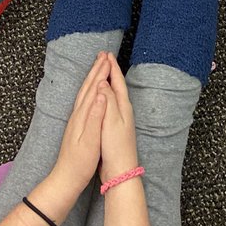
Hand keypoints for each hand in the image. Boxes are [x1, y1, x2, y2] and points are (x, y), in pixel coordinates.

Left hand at [49, 52, 110, 202]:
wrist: (65, 179)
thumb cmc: (80, 163)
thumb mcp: (91, 141)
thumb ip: (95, 117)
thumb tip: (102, 95)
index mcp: (82, 116)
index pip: (94, 89)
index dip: (101, 73)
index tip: (109, 58)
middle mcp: (77, 114)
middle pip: (88, 87)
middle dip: (96, 70)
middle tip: (104, 55)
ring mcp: (75, 119)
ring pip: (85, 92)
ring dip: (92, 77)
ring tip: (98, 66)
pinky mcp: (76, 125)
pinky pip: (84, 100)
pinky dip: (89, 90)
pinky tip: (91, 91)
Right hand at [99, 52, 138, 183]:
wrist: (120, 171)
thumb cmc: (116, 146)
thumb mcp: (111, 121)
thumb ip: (108, 100)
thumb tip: (103, 81)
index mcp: (123, 106)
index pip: (118, 81)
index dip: (112, 67)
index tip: (107, 54)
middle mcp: (124, 110)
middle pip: (117, 85)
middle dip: (111, 71)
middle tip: (105, 57)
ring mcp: (121, 119)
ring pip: (114, 94)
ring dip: (109, 81)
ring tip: (103, 72)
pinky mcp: (115, 127)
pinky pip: (110, 103)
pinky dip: (106, 95)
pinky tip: (102, 98)